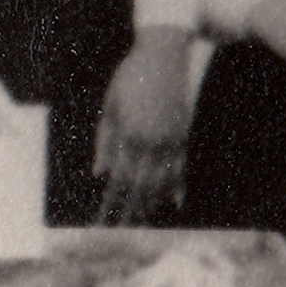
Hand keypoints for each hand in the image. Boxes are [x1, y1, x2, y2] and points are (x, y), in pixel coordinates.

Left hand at [96, 28, 191, 222]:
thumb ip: (105, 141)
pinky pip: (182, 167)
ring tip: (143, 223)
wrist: (165, 51)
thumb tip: (99, 175)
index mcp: (128, 134)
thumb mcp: (111, 105)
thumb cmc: (131, 76)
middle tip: (122, 234)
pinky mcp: (186, 132)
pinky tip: (174, 204)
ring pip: (162, 180)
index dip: (110, 204)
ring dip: (152, 204)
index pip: (117, 179)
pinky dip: (177, 187)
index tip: (102, 224)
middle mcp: (151, 140)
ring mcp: (171, 138)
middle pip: (139, 186)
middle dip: (129, 212)